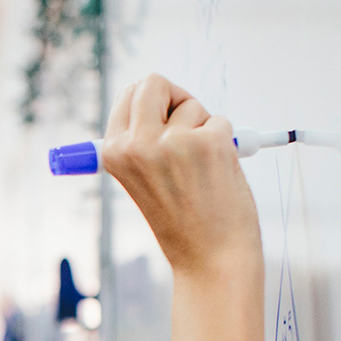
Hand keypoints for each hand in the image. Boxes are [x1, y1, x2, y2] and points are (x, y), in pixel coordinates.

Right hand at [100, 74, 261, 276]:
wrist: (211, 258)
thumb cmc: (181, 221)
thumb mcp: (141, 180)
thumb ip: (140, 142)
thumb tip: (154, 97)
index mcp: (114, 152)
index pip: (129, 95)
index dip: (152, 104)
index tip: (163, 122)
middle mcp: (137, 144)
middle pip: (154, 83)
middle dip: (175, 98)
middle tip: (186, 130)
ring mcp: (174, 142)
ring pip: (192, 105)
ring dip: (202, 129)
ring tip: (201, 170)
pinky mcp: (210, 143)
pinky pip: (220, 121)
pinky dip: (225, 143)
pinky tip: (218, 175)